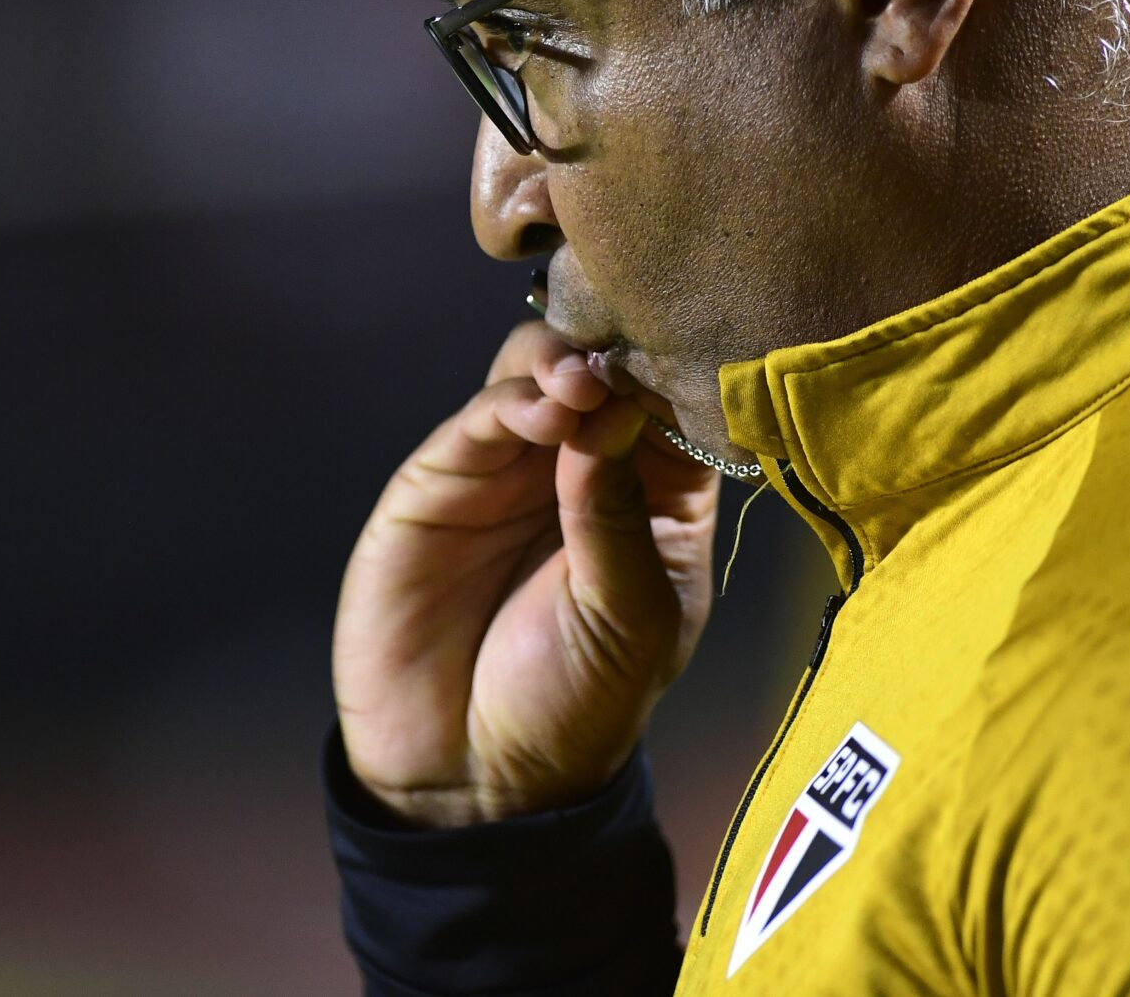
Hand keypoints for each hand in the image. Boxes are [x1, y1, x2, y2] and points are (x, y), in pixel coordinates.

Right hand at [331, 319, 722, 826]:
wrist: (470, 775)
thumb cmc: (574, 706)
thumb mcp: (629, 620)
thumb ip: (620, 515)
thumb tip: (614, 408)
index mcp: (653, 501)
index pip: (674, 406)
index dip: (679, 374)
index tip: (691, 357)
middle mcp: (581, 472)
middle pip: (602, 371)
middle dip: (615, 354)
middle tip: (620, 370)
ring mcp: (507, 471)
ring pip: (535, 374)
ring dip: (561, 363)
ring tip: (581, 384)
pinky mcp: (439, 483)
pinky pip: (476, 418)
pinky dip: (510, 401)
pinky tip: (545, 411)